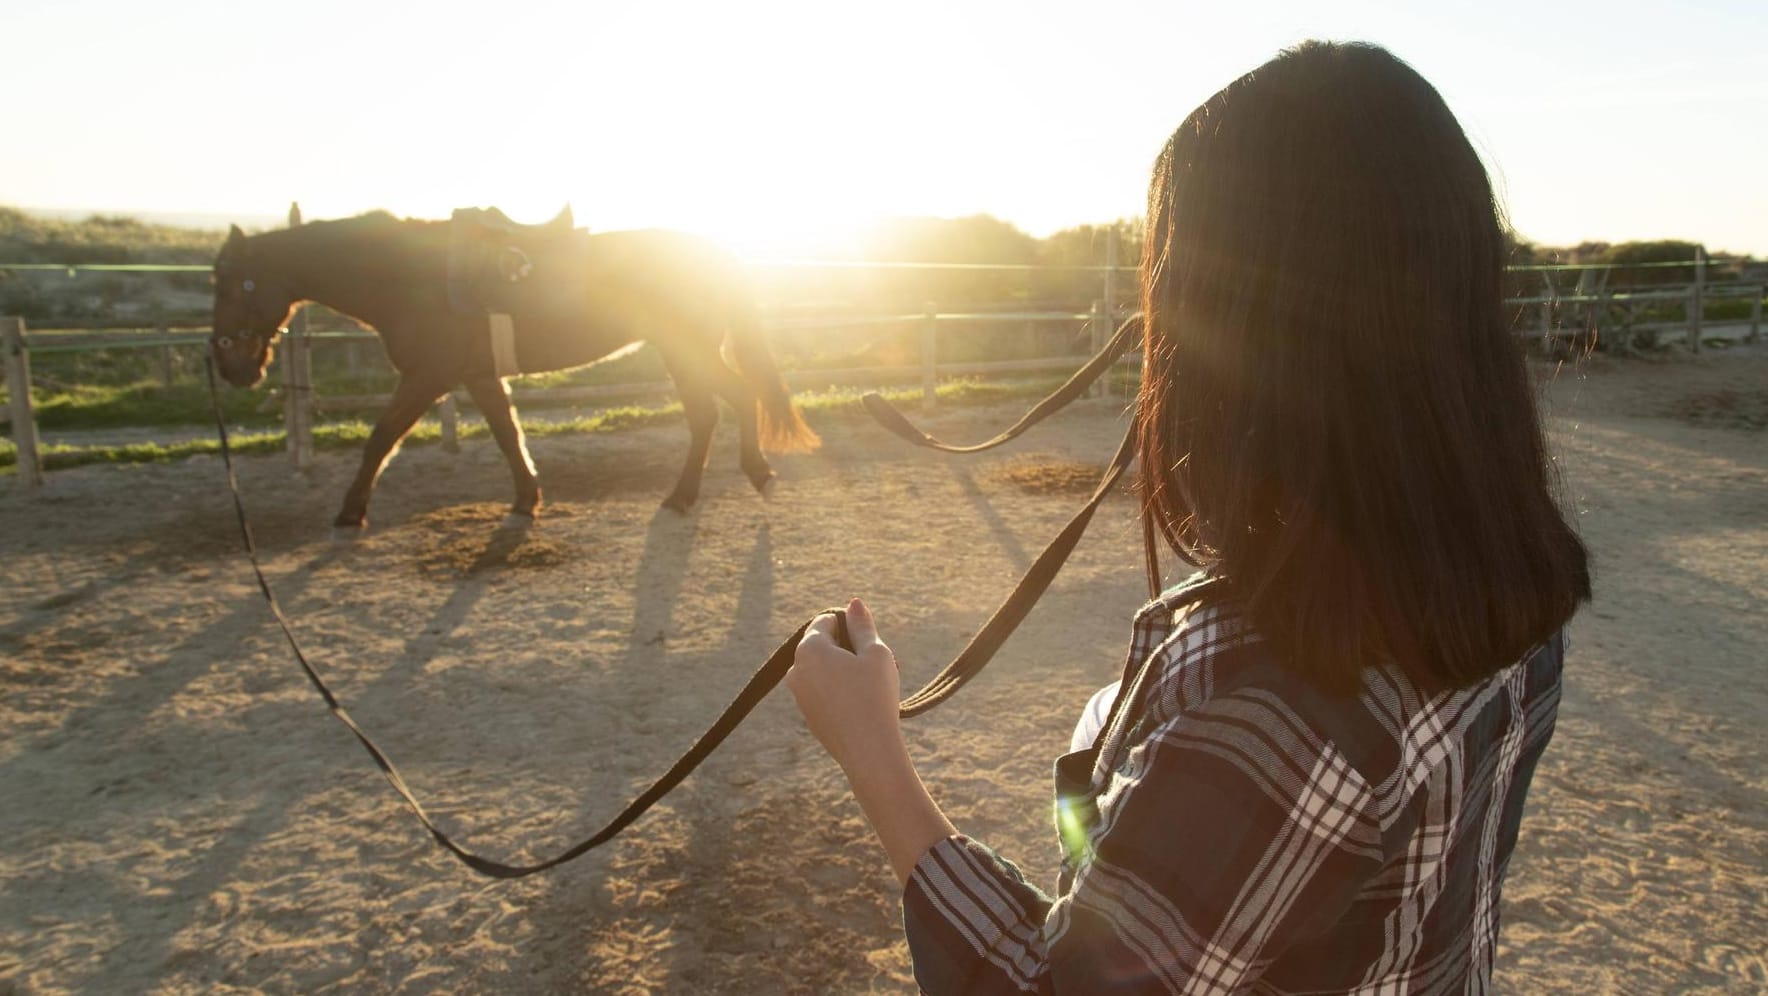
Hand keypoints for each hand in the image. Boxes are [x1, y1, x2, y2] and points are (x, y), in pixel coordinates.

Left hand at [787, 597, 903, 772]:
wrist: (868, 751)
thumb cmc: (874, 696)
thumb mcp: (875, 653)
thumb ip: (863, 625)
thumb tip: (853, 602)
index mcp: (809, 649)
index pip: (828, 621)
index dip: (852, 629)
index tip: (869, 648)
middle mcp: (796, 669)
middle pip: (825, 645)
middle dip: (849, 651)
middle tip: (876, 669)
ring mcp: (798, 694)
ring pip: (825, 669)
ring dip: (846, 671)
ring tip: (872, 688)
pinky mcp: (807, 714)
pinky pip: (824, 691)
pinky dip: (841, 691)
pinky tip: (861, 706)